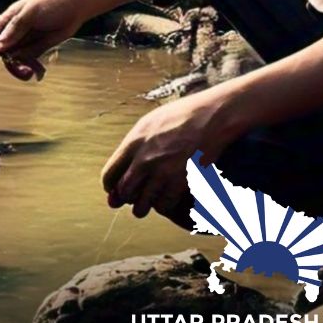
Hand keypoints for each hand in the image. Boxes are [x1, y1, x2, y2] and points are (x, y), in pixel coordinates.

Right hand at [0, 0, 84, 80]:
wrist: (74, 6)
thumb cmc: (50, 3)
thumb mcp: (30, 12)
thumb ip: (14, 28)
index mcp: (8, 19)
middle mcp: (14, 32)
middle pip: (1, 50)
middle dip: (4, 60)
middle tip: (13, 66)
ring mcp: (25, 41)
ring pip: (14, 58)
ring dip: (17, 67)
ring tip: (26, 72)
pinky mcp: (37, 49)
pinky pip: (28, 62)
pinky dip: (28, 68)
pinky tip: (32, 71)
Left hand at [101, 87, 241, 220]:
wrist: (212, 116)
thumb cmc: (183, 116)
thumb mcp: (150, 122)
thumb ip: (135, 143)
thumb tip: (126, 163)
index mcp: (133, 142)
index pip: (110, 174)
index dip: (111, 187)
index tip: (115, 191)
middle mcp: (144, 159)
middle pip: (125, 191)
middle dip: (126, 199)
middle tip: (133, 199)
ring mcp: (163, 172)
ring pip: (142, 203)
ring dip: (143, 207)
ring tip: (147, 206)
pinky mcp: (182, 182)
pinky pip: (164, 205)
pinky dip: (164, 206)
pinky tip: (167, 201)